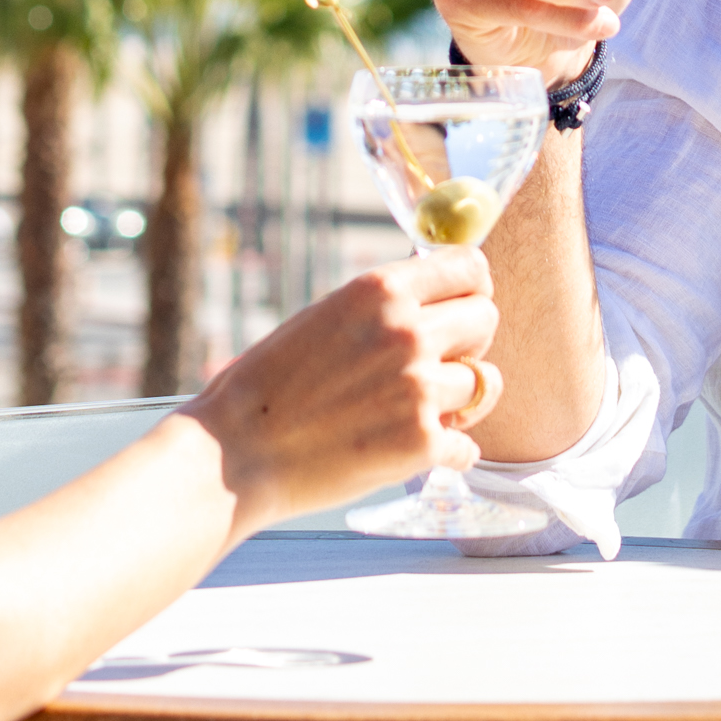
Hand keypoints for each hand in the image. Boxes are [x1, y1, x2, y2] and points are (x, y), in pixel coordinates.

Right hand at [185, 250, 502, 530]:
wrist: (235, 453)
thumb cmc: (268, 386)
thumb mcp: (326, 318)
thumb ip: (385, 308)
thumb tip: (440, 304)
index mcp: (379, 290)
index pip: (469, 266)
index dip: (470, 288)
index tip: (462, 306)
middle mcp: (407, 331)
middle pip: (486, 318)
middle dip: (469, 341)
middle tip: (437, 364)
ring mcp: (419, 389)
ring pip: (483, 383)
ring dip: (457, 400)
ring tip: (412, 412)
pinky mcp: (422, 444)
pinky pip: (468, 444)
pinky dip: (448, 451)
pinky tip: (413, 451)